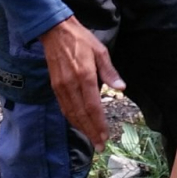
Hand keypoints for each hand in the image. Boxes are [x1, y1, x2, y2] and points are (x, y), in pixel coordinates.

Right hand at [40, 16, 124, 149]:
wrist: (55, 32)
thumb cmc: (81, 40)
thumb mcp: (100, 51)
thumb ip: (110, 72)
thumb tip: (121, 89)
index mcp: (85, 76)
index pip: (93, 106)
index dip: (99, 124)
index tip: (105, 136)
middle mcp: (71, 85)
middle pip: (82, 115)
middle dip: (91, 132)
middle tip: (100, 145)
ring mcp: (61, 87)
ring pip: (71, 113)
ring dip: (82, 128)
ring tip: (92, 139)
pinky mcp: (55, 86)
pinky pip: (64, 107)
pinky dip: (72, 119)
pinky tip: (79, 124)